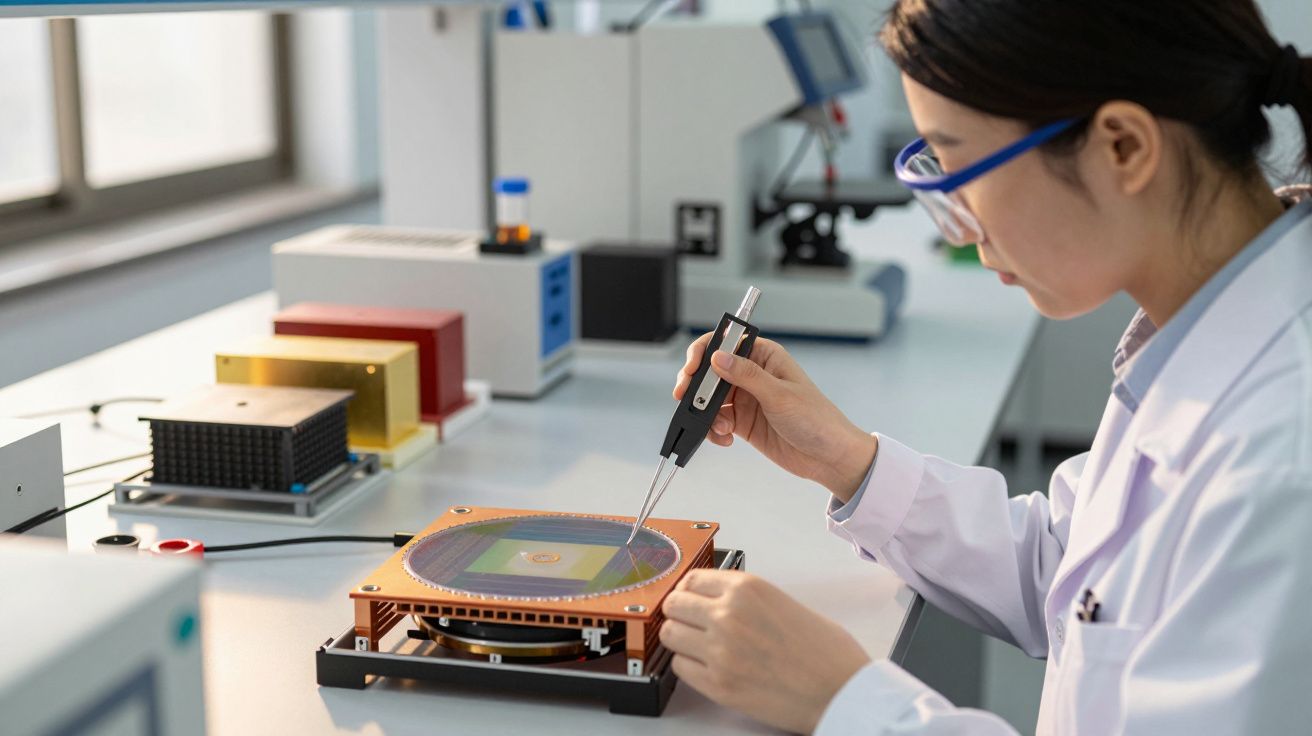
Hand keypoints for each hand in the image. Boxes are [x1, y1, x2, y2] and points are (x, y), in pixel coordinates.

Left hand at [660, 569, 871, 733]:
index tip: (690, 598)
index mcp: (747, 589)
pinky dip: (688, 665)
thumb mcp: (782, 601)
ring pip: (670, 634)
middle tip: (689, 621)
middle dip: (679, 612)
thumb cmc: (825, 651)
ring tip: (697, 645)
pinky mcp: (718, 684)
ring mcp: (719, 650)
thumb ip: (745, 598)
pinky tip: (706, 665)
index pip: (691, 579)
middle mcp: (728, 614)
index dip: (689, 590)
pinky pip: (680, 666)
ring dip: (680, 638)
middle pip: (673, 604)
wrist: (841, 690)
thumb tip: (714, 599)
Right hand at [674, 333, 876, 501]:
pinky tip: (725, 438)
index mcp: (764, 356)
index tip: (691, 369)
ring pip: (709, 398)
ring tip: (719, 427)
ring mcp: (746, 398)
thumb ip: (746, 375)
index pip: (725, 343)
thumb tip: (718, 357)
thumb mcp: (780, 395)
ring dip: (705, 413)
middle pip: (710, 371)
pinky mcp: (743, 421)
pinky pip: (716, 420)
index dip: (704, 352)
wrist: (828, 457)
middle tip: (686, 398)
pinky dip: (713, 429)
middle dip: (696, 386)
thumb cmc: (817, 420)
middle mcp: (752, 374)